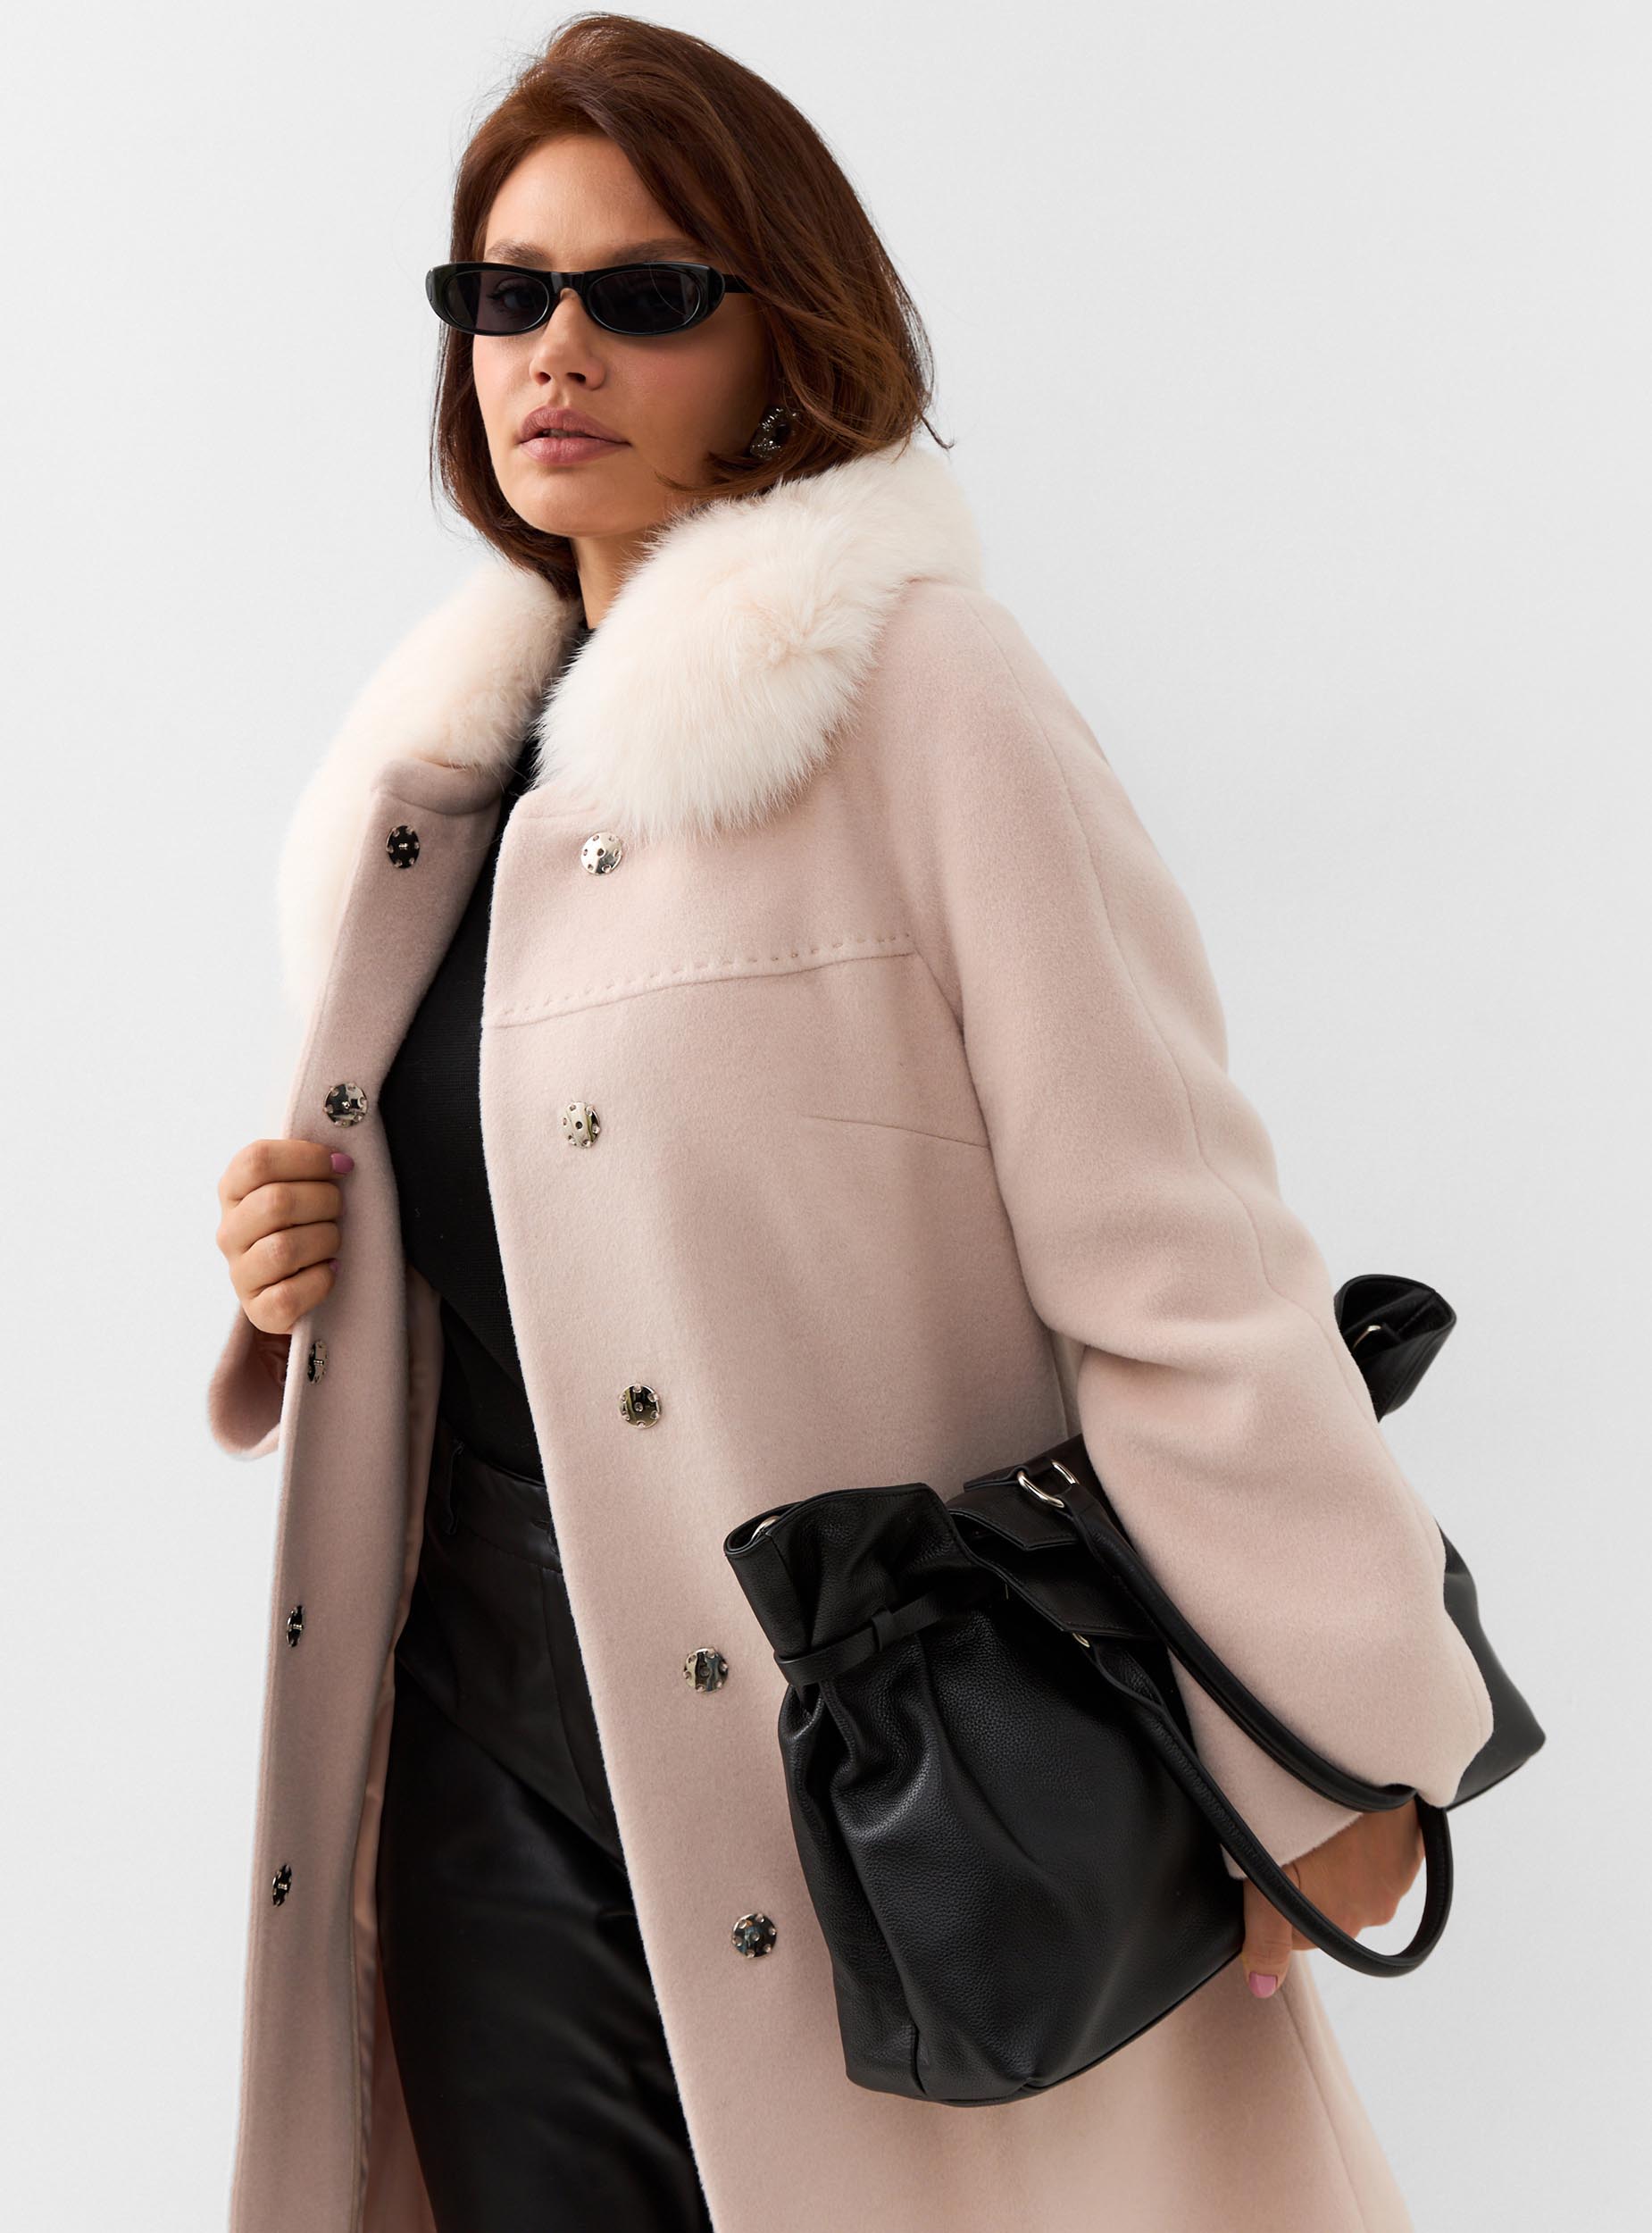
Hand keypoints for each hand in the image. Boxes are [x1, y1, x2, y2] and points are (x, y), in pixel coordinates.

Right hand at [215, 1140, 351, 1383]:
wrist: (300, 1281)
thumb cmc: (306, 1221)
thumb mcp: (297, 1184)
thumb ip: (307, 1164)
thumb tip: (342, 1157)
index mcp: (233, 1190)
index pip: (256, 1160)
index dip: (307, 1158)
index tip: (342, 1165)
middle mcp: (228, 1232)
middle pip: (276, 1202)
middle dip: (325, 1201)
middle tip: (339, 1208)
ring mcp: (240, 1274)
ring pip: (284, 1249)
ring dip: (325, 1240)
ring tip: (333, 1241)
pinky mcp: (259, 1312)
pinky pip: (290, 1295)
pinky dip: (321, 1281)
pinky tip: (329, 1270)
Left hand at [1240, 1796, 1423, 1998]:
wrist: (1346, 1763)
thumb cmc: (1292, 1814)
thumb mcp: (1263, 1871)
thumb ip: (1266, 1937)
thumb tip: (1263, 1990)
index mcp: (1330, 1926)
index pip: (1297, 1933)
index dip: (1280, 1899)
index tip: (1274, 1867)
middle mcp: (1371, 1914)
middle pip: (1332, 1909)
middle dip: (1317, 1884)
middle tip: (1299, 1839)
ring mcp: (1397, 1882)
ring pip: (1362, 1882)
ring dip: (1348, 1862)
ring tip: (1327, 1823)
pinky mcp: (1416, 1849)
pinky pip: (1392, 1856)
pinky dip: (1376, 1842)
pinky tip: (1356, 1816)